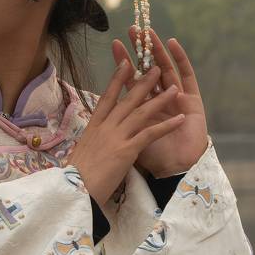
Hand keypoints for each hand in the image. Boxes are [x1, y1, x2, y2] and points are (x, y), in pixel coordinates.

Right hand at [66, 57, 184, 205]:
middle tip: (155, 68)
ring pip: (141, 112)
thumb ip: (92, 142)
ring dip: (160, 99)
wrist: (73, 190)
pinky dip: (167, 126)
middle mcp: (105, 127)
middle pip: (127, 100)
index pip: (107, 98)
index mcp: (93, 127)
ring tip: (174, 88)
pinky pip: (150, 134)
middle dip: (143, 82)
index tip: (125, 64)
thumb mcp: (81, 152)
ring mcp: (116, 137)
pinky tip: (180, 119)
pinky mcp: (126, 150)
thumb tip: (95, 140)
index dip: (117, 80)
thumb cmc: (75, 176)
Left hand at [109, 29, 208, 176]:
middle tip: (133, 29)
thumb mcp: (128, 138)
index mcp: (143, 108)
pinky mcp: (192, 100)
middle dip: (140, 50)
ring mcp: (177, 98)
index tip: (114, 45)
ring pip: (165, 68)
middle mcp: (160, 100)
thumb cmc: (153, 158)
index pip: (131, 81)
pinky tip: (172, 43)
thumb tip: (95, 121)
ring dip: (157, 50)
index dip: (124, 64)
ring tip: (150, 31)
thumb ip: (118, 126)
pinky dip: (180, 59)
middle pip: (148, 70)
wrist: (176, 171)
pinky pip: (187, 76)